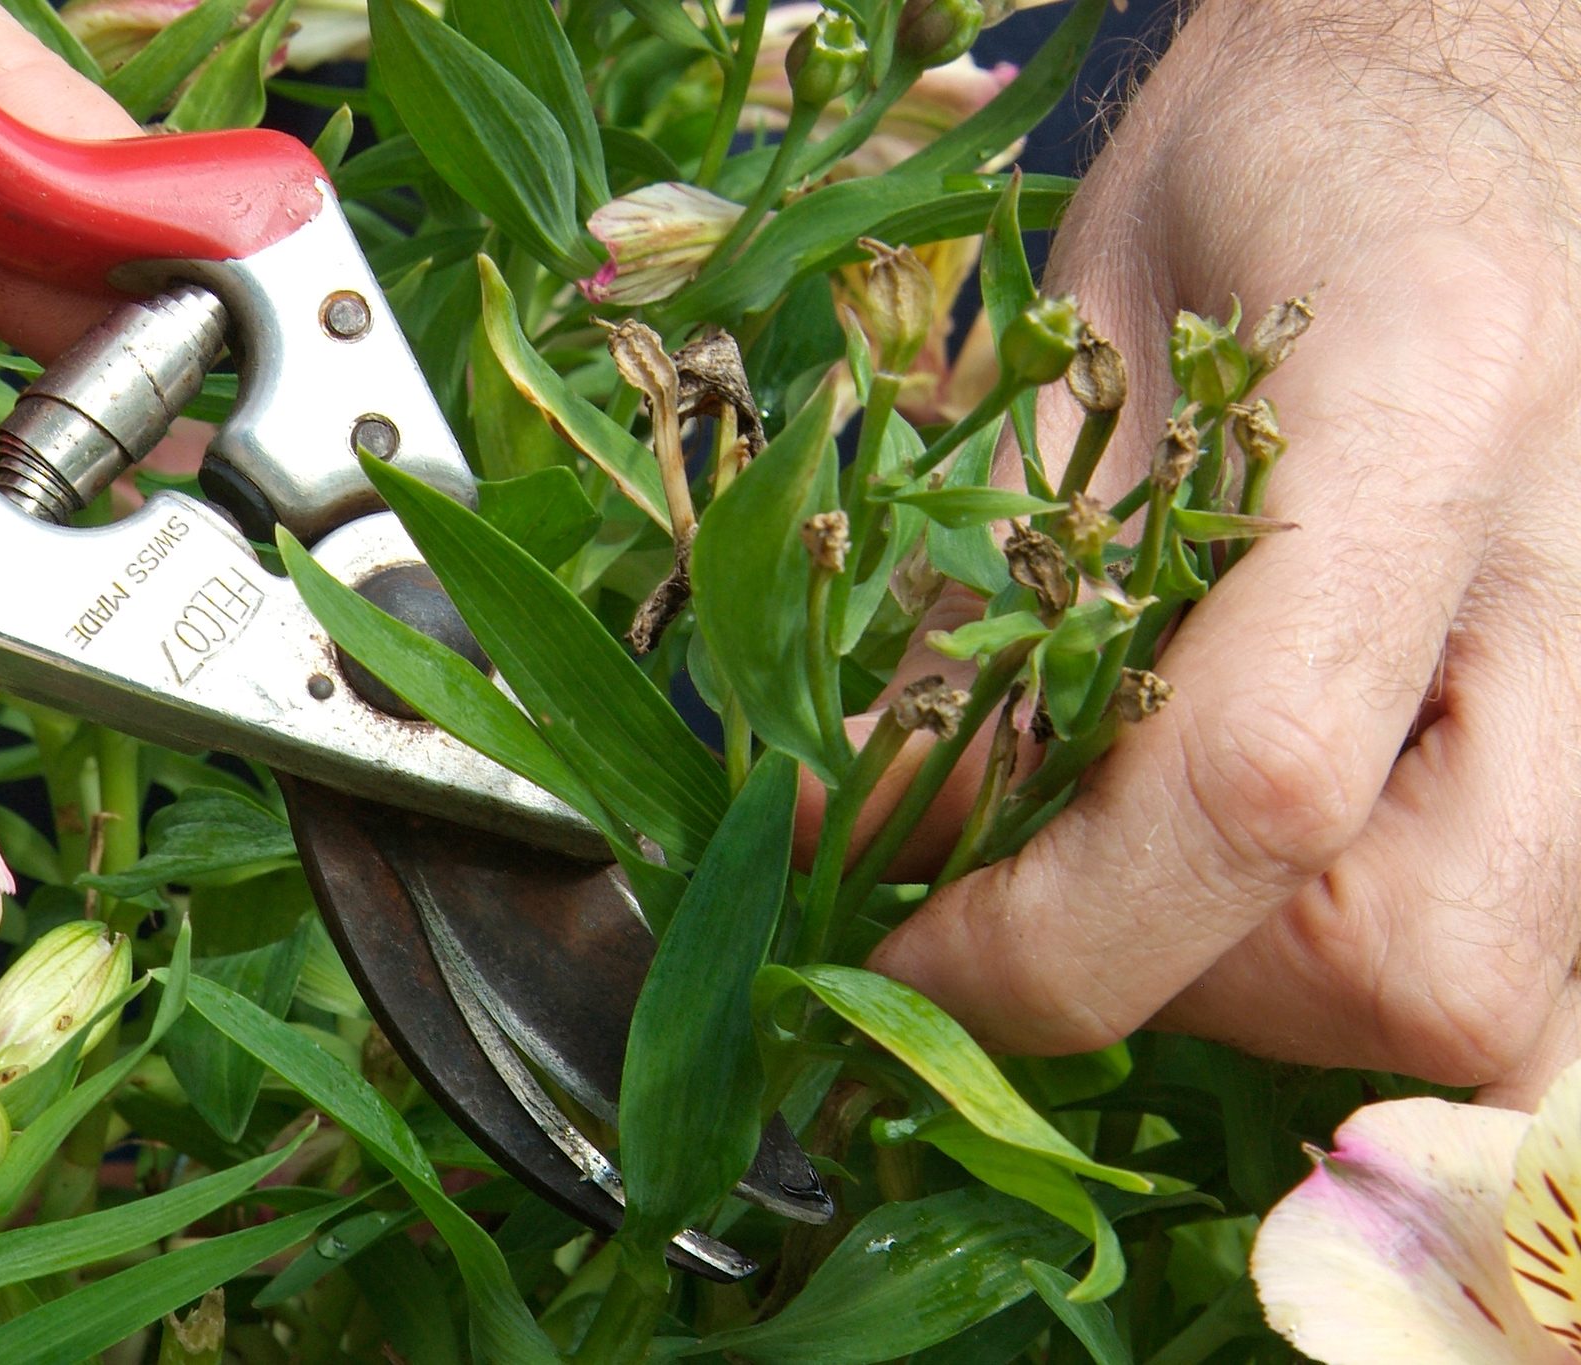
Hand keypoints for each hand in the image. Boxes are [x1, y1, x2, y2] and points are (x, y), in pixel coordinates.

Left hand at [835, 0, 1580, 1107]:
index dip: (1043, 923)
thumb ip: (988, 603)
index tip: (891, 952)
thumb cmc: (1252, 196)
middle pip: (1413, 965)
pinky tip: (1230, 888)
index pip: (1254, 777)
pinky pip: (1510, 967)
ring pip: (1481, 1005)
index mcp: (1428, 396)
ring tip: (1128, 853)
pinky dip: (1338, 974)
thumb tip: (863, 842)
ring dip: (1248, 985)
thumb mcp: (1065, 360)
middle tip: (1014, 885)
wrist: (1442, 131)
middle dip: (1159, 968)